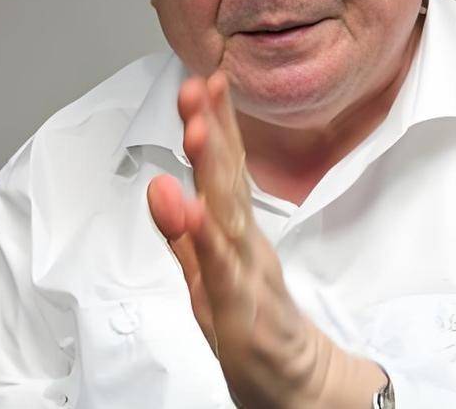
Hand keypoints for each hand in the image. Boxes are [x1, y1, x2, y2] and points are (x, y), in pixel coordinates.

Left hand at [146, 71, 385, 407]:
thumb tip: (160, 184)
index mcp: (235, 231)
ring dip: (212, 169)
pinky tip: (193, 210)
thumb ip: (184, 231)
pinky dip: (207, 241)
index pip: (226, 167)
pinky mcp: (245, 312)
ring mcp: (247, 275)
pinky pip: (223, 272)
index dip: (217, 122)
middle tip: (198, 86)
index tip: (205, 78)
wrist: (295, 387)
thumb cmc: (253, 326)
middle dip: (213, 130)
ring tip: (195, 128)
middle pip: (228, 179)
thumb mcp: (209, 273)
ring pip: (229, 214)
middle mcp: (243, 244)